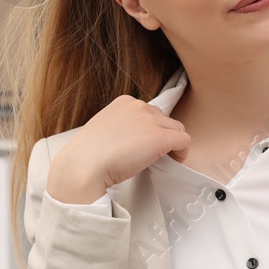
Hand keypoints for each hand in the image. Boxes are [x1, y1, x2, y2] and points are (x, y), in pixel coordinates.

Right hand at [45, 95, 191, 204]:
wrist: (83, 166)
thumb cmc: (87, 155)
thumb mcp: (104, 129)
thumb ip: (123, 127)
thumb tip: (136, 139)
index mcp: (125, 102)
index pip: (150, 112)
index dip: (150, 130)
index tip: (143, 145)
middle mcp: (139, 106)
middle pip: (165, 120)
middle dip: (161, 136)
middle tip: (151, 155)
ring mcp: (150, 120)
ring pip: (176, 129)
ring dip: (172, 144)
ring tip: (161, 160)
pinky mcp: (159, 137)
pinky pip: (184, 141)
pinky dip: (182, 152)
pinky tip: (173, 162)